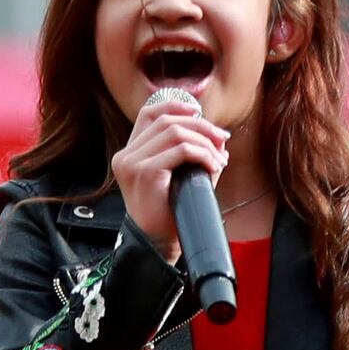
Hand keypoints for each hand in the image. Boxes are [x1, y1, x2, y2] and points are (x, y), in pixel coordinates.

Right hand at [110, 87, 231, 255]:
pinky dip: (203, 154)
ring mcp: (133, 163)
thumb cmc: (169, 214)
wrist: (158, 245)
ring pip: (176, 133)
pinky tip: (213, 165)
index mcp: (129, 154)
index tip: (198, 112)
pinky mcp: (145, 173)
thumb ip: (190, 152)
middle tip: (222, 139)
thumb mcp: (178, 176)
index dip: (175, 105)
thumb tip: (218, 135)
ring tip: (219, 158)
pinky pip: (181, 151)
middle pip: (167, 121)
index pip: (149, 113)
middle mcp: (126, 156)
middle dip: (200, 126)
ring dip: (205, 142)